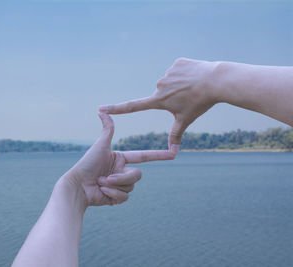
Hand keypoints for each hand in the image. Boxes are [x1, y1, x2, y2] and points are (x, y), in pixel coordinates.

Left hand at [63, 113, 175, 207]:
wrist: (77, 186)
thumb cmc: (86, 164)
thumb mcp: (100, 146)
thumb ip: (107, 129)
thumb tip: (102, 111)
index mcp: (121, 159)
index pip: (143, 156)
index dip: (158, 155)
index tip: (173, 152)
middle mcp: (122, 171)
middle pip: (137, 175)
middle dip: (122, 177)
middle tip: (106, 178)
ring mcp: (120, 185)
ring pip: (131, 187)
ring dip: (114, 185)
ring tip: (100, 183)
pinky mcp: (116, 198)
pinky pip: (124, 197)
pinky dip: (112, 195)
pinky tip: (102, 193)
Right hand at [99, 57, 218, 145]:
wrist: (215, 81)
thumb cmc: (200, 103)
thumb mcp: (186, 120)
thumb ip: (176, 135)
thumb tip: (173, 153)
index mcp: (159, 100)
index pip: (132, 106)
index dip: (116, 108)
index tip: (101, 108)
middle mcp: (160, 86)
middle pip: (163, 94)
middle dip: (173, 96)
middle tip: (188, 97)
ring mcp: (168, 73)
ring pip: (172, 81)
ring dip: (180, 84)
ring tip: (194, 87)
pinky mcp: (177, 63)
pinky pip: (179, 70)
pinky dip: (186, 74)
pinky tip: (195, 76)